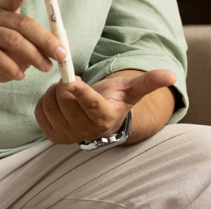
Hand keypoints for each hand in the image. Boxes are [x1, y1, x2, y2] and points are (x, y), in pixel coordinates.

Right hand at [0, 0, 67, 96]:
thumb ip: (38, 45)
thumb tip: (65, 47)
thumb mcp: (20, 50)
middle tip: (61, 54)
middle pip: (21, 22)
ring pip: (11, 40)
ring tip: (45, 68)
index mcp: (0, 10)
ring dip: (33, 55)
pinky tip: (20, 76)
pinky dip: (12, 67)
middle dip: (45, 39)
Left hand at [34, 69, 175, 143]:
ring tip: (68, 92)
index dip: (81, 92)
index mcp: (105, 117)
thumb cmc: (115, 99)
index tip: (72, 80)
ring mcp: (67, 136)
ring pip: (50, 103)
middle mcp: (85, 131)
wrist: (100, 119)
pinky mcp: (52, 136)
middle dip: (66, 84)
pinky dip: (46, 101)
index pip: (91, 104)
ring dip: (55, 91)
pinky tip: (59, 102)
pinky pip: (40, 111)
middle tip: (74, 81)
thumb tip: (171, 74)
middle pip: (64, 99)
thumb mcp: (131, 90)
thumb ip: (149, 81)